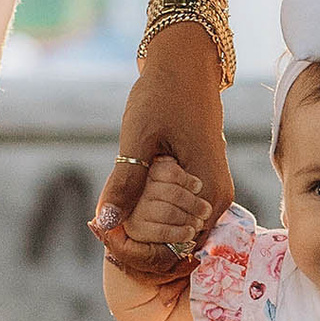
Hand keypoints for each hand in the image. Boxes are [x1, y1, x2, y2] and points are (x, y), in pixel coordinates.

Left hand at [94, 26, 233, 278]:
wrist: (186, 69)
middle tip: (100, 227)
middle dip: (138, 245)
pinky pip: (180, 218)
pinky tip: (129, 205)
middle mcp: (218, 202)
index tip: (103, 236)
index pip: (174, 249)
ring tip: (111, 218)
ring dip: (145, 232)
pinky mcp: (207, 190)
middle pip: (176, 248)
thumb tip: (106, 222)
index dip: (137, 252)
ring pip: (177, 234)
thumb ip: (125, 181)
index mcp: (207, 193)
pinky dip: (154, 217)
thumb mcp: (137, 137)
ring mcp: (216, 197)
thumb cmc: (163, 95)